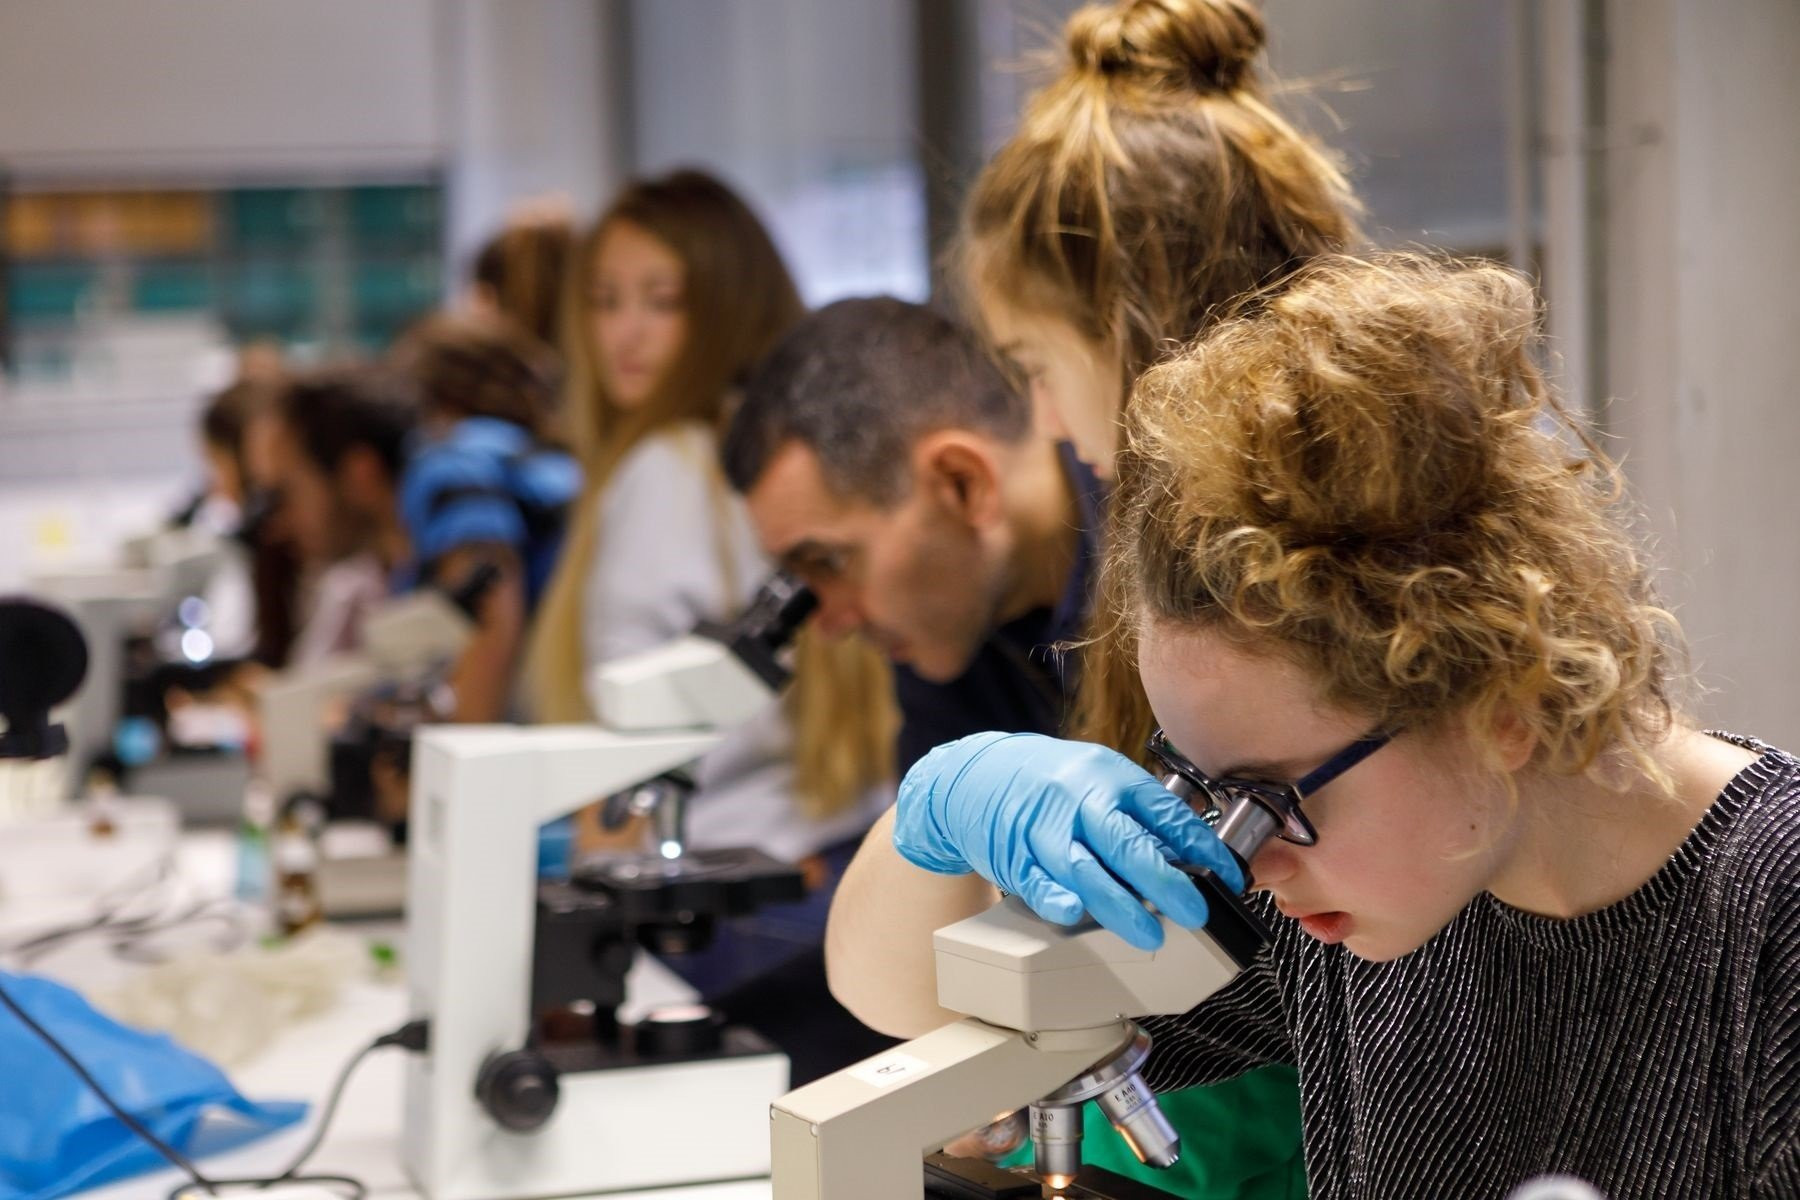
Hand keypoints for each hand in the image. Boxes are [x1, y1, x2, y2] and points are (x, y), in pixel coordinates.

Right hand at [893, 732, 1243, 949]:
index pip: (1165, 813)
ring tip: (1150, 934)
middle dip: (1165, 882)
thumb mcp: (1100, 778)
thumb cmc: (1049, 781)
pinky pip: (1036, 881)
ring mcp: (1044, 828)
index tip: (1229, 878)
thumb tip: (1191, 859)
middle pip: (1126, 843)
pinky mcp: (1013, 855)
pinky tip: (1074, 914)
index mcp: (1110, 777)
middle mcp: (1078, 800)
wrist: (975, 775)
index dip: (1201, 848)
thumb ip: (1141, 815)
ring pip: (1084, 869)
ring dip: (1119, 905)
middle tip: (1196, 913)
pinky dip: (1055, 898)